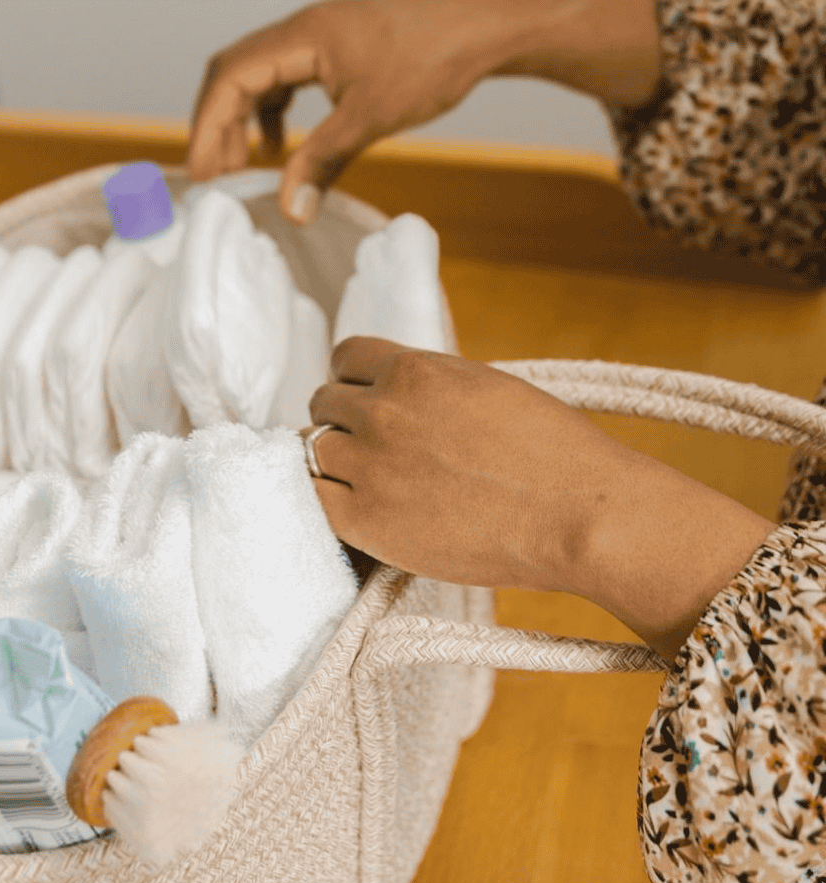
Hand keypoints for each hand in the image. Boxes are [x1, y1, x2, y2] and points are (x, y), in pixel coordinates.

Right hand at [187, 0, 660, 224]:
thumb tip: (290, 211)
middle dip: (216, 127)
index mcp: (303, 38)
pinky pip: (285, 78)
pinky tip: (281, 148)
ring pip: (258, 76)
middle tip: (213, 179)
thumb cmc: (436, 56)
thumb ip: (323, 162)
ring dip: (241, 121)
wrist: (487, 19)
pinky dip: (271, 114)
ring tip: (240, 169)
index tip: (201, 174)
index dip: (207, 128)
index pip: (231, 78)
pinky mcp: (337, 47)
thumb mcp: (372, 117)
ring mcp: (319, 36)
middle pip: (234, 74)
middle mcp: (303, 30)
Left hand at [307, 337, 777, 664]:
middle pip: (323, 404)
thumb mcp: (487, 388)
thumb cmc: (553, 455)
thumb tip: (399, 391)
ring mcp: (368, 464)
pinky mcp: (363, 519)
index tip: (365, 402)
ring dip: (334, 463)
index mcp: (414, 368)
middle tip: (371, 451)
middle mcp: (382, 410)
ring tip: (368, 484)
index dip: (354, 381)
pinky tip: (354, 510)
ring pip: (313, 450)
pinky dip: (326, 501)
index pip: (345, 357)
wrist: (575, 516)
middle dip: (343, 422)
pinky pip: (312, 498)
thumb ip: (432, 385)